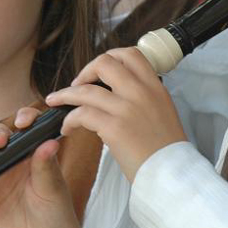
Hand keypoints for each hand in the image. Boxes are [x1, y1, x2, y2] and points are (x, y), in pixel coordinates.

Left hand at [45, 47, 185, 180]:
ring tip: (55, 102)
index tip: (98, 71)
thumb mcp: (163, 110)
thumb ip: (144, 96)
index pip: (130, 54)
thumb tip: (117, 91)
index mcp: (155, 87)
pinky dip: (69, 120)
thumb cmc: (165, 149)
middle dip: (84, 71)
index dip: (110, 57)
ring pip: (85, 90)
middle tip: (77, 84)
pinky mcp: (114, 128)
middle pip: (104, 63)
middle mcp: (141, 92)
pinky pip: (82, 114)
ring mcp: (127, 109)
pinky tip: (67, 128)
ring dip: (65, 95)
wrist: (172, 173)